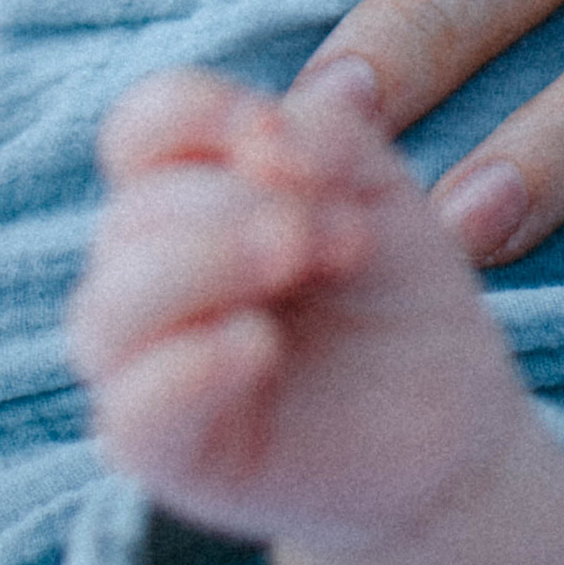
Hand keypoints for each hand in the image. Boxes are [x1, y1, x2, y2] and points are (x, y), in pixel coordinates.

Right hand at [67, 67, 563, 564]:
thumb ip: (339, 153)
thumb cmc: (413, 310)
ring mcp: (158, 369)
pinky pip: (129, 414)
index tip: (293, 140)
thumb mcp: (391, 208)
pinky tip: (256, 351)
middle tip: (325, 223)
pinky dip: (184, 369)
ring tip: (300, 263)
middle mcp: (158, 275)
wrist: (456, 447)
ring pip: (107, 307)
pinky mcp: (176, 458)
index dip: (201, 115)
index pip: (145, 127)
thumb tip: (316, 107)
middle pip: (130, 213)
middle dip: (226, 201)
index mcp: (200, 193)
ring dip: (205, 264)